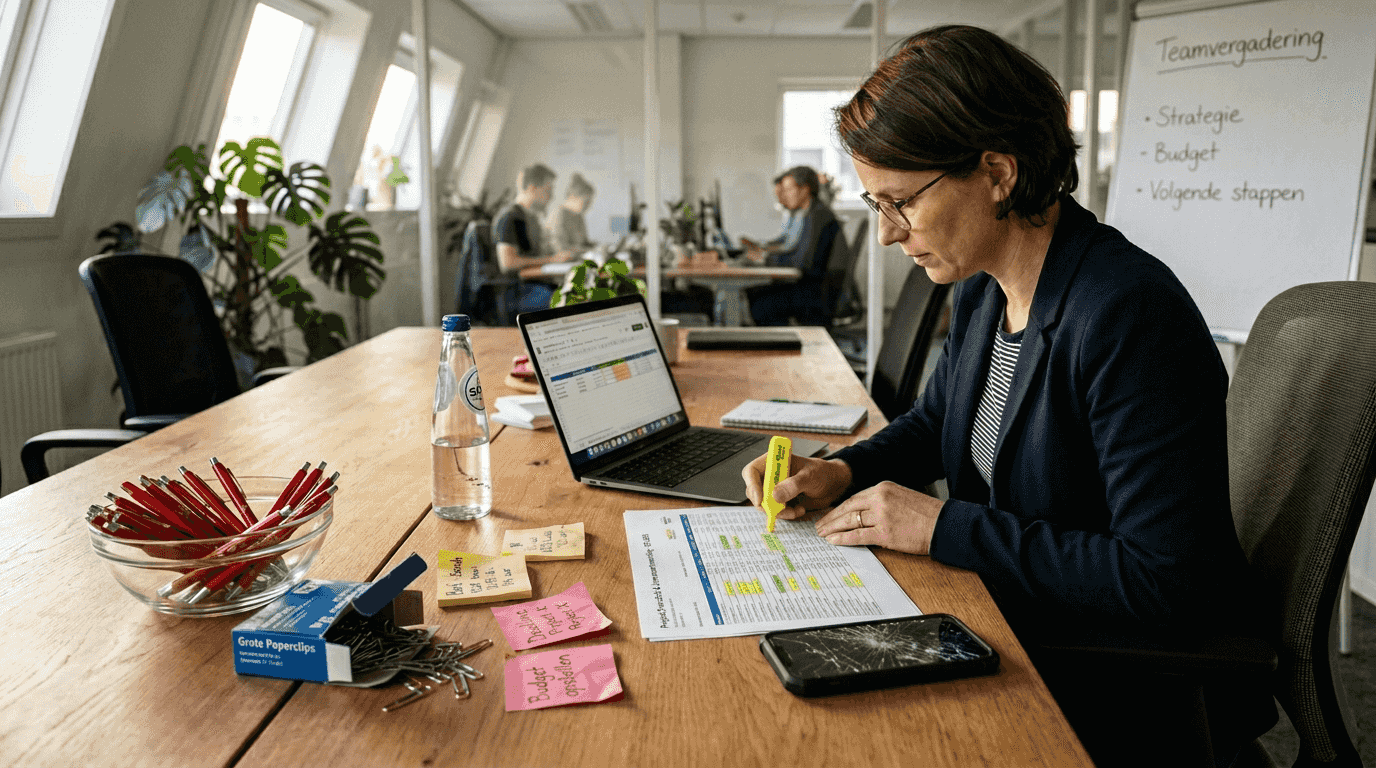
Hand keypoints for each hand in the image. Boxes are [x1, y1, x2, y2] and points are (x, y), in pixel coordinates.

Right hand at [742, 454, 851, 520]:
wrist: (834, 485)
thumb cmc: (823, 473)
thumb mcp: (810, 476)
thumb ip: (793, 485)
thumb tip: (775, 495)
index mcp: (774, 461)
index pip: (752, 471)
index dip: (752, 485)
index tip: (760, 500)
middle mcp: (771, 474)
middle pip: (754, 490)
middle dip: (765, 503)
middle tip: (779, 509)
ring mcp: (775, 488)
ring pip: (763, 504)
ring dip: (777, 511)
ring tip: (794, 511)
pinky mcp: (781, 501)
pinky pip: (774, 511)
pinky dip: (784, 514)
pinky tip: (799, 510)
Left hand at [814, 482, 942, 553]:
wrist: (944, 524)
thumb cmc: (925, 513)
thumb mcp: (901, 496)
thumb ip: (882, 500)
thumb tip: (862, 511)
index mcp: (883, 487)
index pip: (854, 498)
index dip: (839, 508)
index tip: (829, 514)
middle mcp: (880, 498)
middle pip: (847, 508)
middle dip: (830, 518)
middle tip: (819, 525)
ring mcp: (882, 516)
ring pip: (849, 521)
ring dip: (833, 528)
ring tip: (823, 534)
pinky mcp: (885, 533)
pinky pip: (858, 535)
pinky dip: (843, 538)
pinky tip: (834, 541)